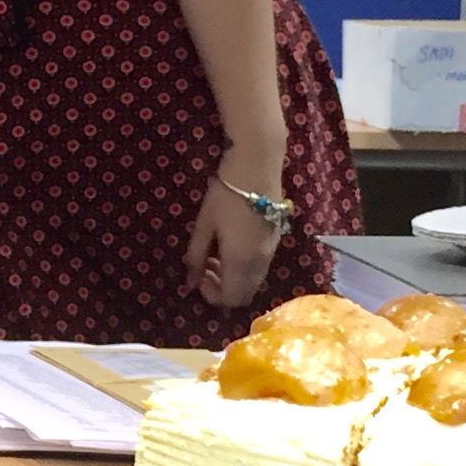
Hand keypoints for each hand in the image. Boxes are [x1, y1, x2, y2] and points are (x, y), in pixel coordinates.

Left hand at [183, 173, 283, 310]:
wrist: (257, 167)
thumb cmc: (225, 194)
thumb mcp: (204, 225)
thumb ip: (196, 257)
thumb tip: (189, 283)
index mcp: (241, 261)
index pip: (231, 299)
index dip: (212, 295)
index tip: (198, 277)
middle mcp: (260, 262)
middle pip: (244, 294)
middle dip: (223, 289)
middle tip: (205, 268)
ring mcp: (271, 251)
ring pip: (253, 281)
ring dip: (233, 278)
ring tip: (215, 255)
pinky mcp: (275, 240)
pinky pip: (259, 267)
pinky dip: (244, 268)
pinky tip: (230, 246)